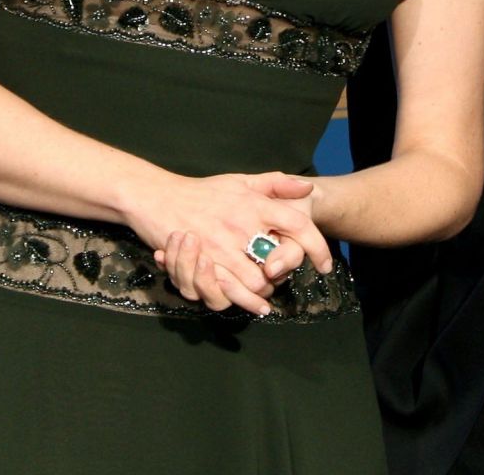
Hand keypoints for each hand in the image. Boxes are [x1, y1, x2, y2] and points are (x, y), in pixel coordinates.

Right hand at [126, 171, 332, 315]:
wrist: (158, 197)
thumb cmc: (203, 191)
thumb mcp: (241, 181)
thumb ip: (276, 184)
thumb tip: (309, 187)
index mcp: (255, 203)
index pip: (298, 224)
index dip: (317, 246)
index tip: (325, 265)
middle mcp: (241, 225)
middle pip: (279, 262)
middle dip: (285, 277)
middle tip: (284, 281)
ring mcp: (220, 246)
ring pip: (255, 282)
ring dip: (263, 293)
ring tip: (267, 295)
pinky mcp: (201, 263)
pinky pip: (226, 292)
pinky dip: (240, 301)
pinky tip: (250, 302)